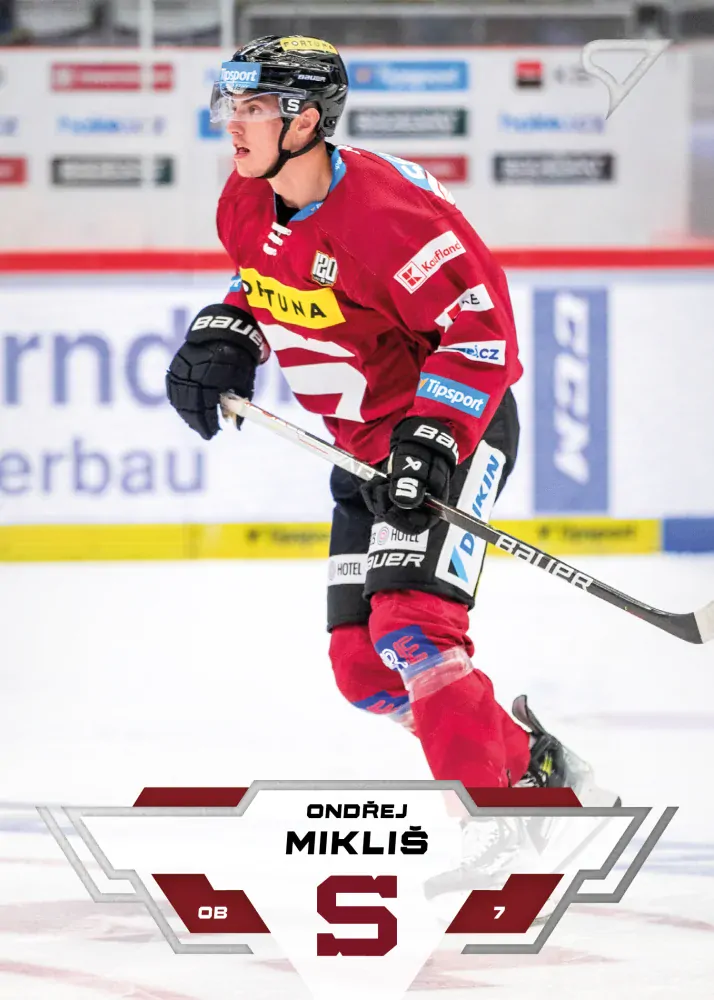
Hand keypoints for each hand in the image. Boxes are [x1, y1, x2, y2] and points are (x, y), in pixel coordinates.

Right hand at [166, 303, 267, 439]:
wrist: (226, 331)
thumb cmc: (240, 358)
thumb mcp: (245, 380)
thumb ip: (240, 403)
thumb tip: (236, 426)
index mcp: (213, 375)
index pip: (205, 406)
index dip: (208, 422)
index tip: (213, 433)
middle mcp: (194, 372)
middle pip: (190, 405)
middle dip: (198, 422)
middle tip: (207, 432)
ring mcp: (182, 368)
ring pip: (179, 398)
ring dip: (187, 414)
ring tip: (197, 423)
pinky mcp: (176, 365)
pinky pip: (173, 388)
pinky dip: (179, 401)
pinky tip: (187, 409)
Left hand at [361, 416, 458, 533]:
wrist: (416, 439)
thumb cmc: (425, 452)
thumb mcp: (420, 465)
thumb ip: (412, 484)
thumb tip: (403, 502)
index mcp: (431, 505)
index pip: (417, 526)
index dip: (402, 523)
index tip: (389, 512)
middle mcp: (416, 507)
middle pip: (397, 519)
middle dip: (385, 505)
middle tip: (383, 487)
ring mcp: (401, 501)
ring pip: (384, 511)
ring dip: (376, 497)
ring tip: (380, 480)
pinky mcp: (389, 495)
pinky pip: (375, 502)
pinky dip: (370, 492)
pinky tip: (374, 481)